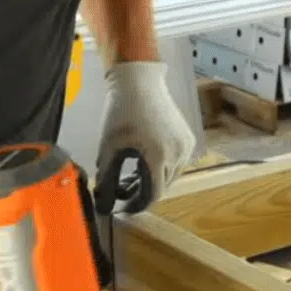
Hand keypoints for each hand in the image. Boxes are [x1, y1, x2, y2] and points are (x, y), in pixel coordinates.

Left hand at [96, 61, 195, 204]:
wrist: (140, 83)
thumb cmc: (122, 112)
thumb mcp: (109, 147)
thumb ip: (107, 178)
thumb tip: (103, 203)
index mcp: (159, 157)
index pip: (152, 195)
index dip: (137, 205)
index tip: (124, 208)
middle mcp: (178, 154)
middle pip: (162, 187)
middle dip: (142, 192)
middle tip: (122, 191)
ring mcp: (186, 146)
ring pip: (171, 176)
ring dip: (153, 180)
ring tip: (132, 176)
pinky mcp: (188, 139)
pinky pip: (177, 163)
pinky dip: (163, 167)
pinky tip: (145, 162)